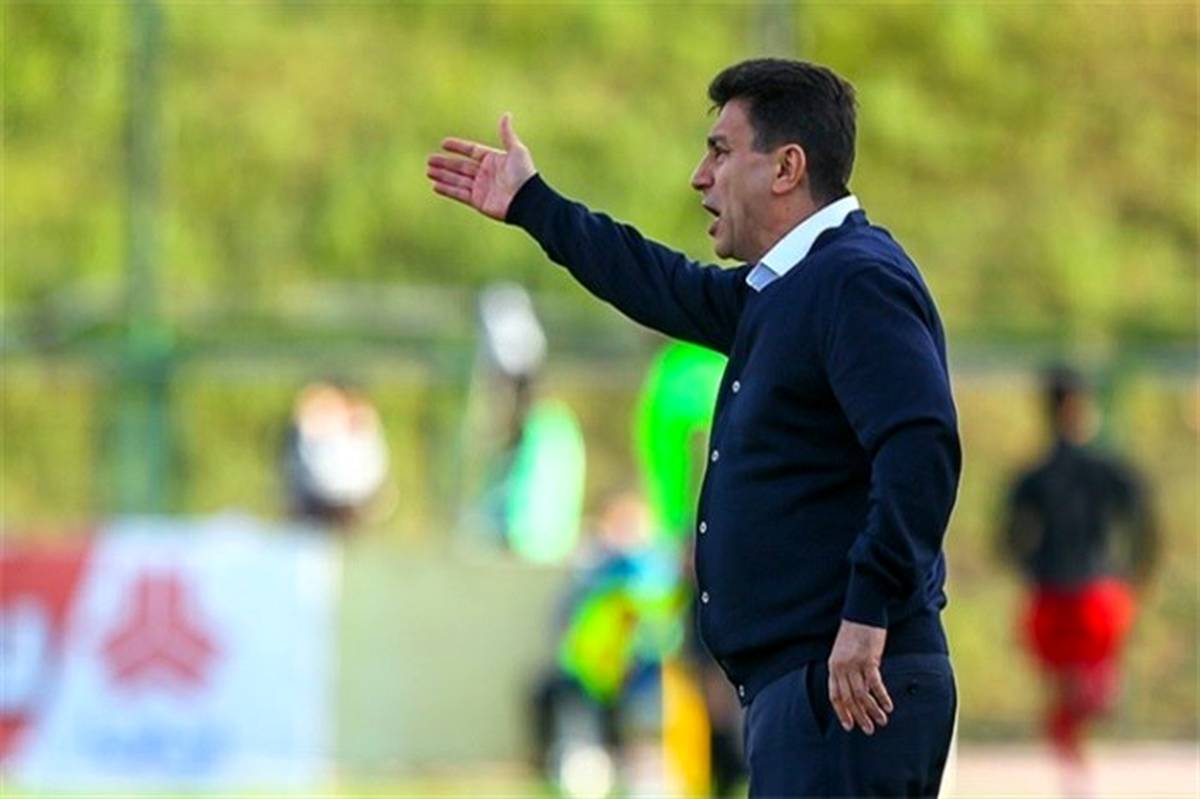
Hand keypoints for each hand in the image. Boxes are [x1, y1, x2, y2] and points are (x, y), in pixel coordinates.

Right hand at [426, 113, 536, 220]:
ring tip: (428, 171)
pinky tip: (435, 185)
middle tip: (429, 159)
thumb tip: (506, 115)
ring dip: (442, 175)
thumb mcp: (516, 151)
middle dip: (445, 163)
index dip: (458, 147)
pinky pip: (459, 194)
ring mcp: (481, 188)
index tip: (443, 143)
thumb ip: (507, 134)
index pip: (471, 150)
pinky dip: (447, 190)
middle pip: (461, 166)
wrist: (527, 200)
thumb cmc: (524, 175)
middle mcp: (485, 173)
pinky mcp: (478, 201)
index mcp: (493, 160)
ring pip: (457, 180)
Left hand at [828, 619, 892, 734]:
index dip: (842, 712)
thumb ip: (845, 670)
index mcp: (833, 666)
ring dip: (872, 710)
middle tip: (868, 729)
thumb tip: (855, 690)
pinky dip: (882, 697)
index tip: (849, 726)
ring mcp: (854, 664)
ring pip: (862, 694)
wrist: (862, 613)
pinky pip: (875, 684)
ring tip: (881, 721)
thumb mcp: (843, 652)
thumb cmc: (854, 633)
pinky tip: (888, 706)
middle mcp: (841, 667)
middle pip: (848, 698)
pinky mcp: (868, 659)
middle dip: (859, 716)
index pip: (835, 695)